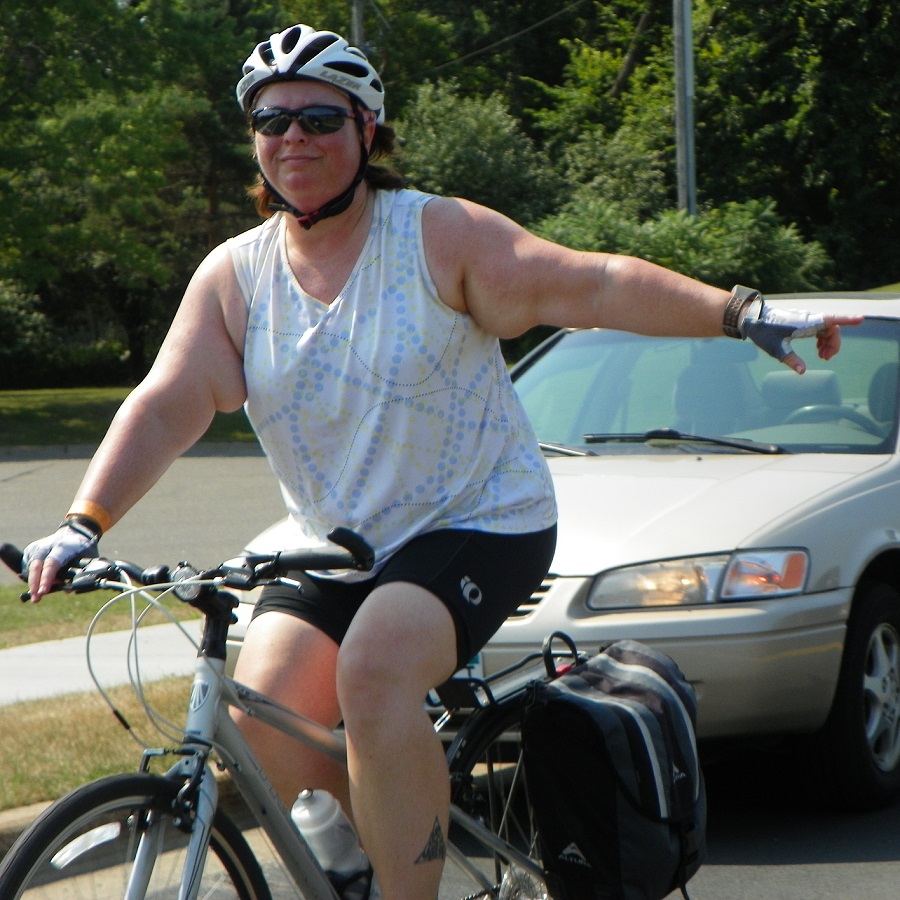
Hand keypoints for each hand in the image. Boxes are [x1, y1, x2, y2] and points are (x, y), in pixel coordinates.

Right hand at [23, 521, 98, 601]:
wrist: (74, 533)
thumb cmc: (83, 549)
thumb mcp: (88, 559)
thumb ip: (80, 574)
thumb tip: (68, 590)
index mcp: (63, 547)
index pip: (52, 563)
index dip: (47, 578)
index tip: (43, 591)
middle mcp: (47, 545)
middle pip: (36, 566)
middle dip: (34, 584)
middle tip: (35, 599)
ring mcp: (37, 546)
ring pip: (30, 568)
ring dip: (35, 583)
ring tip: (42, 591)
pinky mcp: (31, 549)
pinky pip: (28, 566)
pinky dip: (34, 576)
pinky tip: (40, 582)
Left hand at [742, 304, 863, 373]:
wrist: (752, 319)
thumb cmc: (763, 332)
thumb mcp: (775, 349)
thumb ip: (790, 360)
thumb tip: (803, 372)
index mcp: (805, 323)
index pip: (831, 319)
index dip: (847, 320)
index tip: (860, 320)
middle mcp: (808, 318)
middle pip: (832, 328)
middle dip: (834, 343)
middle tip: (825, 359)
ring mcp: (806, 319)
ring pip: (827, 329)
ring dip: (829, 342)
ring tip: (822, 356)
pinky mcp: (803, 322)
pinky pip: (820, 329)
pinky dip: (823, 339)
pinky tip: (819, 350)